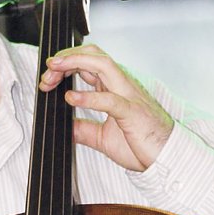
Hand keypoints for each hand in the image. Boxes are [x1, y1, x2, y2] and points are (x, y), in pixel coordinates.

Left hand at [39, 44, 173, 170]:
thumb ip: (84, 130)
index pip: (89, 64)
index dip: (66, 65)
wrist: (167, 159)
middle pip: (93, 55)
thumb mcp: (103, 138)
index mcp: (114, 89)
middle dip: (67, 58)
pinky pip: (110, 99)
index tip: (47, 78)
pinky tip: (71, 98)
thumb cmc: (141, 145)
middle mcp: (121, 86)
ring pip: (102, 65)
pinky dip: (88, 97)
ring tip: (54, 71)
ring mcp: (128, 96)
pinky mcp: (132, 112)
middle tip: (47, 71)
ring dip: (74, 64)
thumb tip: (65, 127)